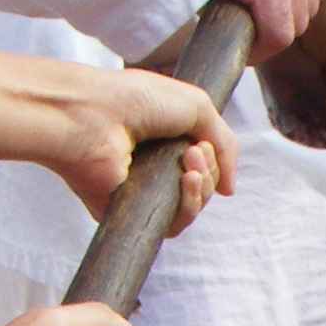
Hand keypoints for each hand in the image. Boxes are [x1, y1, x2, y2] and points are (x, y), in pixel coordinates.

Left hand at [49, 68, 236, 238]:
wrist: (96, 114)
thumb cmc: (137, 100)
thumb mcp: (199, 106)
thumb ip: (226, 144)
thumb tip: (229, 190)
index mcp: (164, 139)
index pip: (203, 164)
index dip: (212, 159)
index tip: (202, 143)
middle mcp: (152, 165)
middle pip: (201, 188)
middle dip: (208, 173)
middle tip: (194, 152)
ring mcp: (140, 190)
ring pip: (190, 209)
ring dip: (200, 189)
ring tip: (188, 167)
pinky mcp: (128, 212)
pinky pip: (172, 226)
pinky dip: (187, 207)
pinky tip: (184, 183)